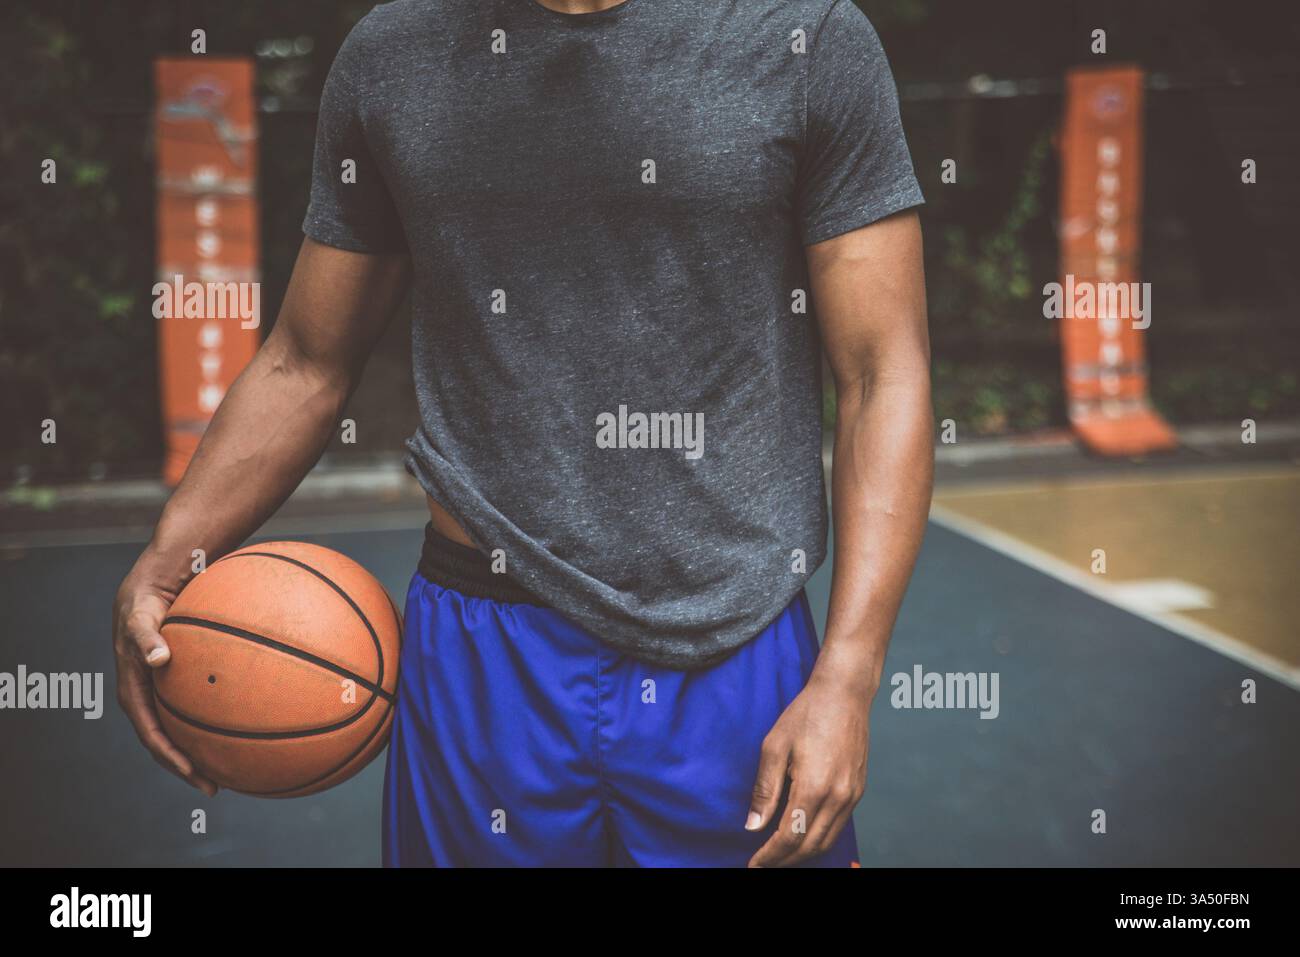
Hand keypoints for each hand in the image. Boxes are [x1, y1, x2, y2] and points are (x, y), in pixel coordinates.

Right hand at [113, 568, 216, 795]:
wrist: (147, 589)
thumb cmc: (142, 606)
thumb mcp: (139, 619)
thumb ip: (146, 639)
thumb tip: (158, 660)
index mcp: (134, 694)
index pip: (152, 736)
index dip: (171, 758)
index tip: (193, 774)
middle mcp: (149, 699)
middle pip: (169, 742)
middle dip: (189, 766)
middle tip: (216, 785)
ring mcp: (164, 692)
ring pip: (184, 728)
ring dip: (204, 749)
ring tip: (233, 768)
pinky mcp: (179, 682)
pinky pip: (199, 706)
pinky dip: (216, 720)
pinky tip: (247, 724)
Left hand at [746, 668, 871, 866]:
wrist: (844, 694)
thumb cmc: (807, 714)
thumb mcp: (774, 747)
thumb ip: (765, 790)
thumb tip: (753, 826)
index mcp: (814, 788)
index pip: (789, 837)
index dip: (770, 856)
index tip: (753, 864)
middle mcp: (838, 797)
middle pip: (810, 846)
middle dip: (785, 860)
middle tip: (764, 863)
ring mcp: (852, 796)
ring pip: (827, 841)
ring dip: (803, 853)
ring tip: (780, 854)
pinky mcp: (858, 791)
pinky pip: (839, 826)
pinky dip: (819, 838)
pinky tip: (803, 835)